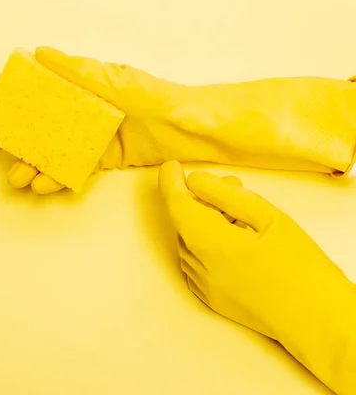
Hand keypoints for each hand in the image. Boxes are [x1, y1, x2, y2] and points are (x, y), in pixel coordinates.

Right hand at [0, 46, 187, 193]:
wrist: (191, 130)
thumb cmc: (158, 98)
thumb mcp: (118, 80)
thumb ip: (80, 71)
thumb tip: (41, 54)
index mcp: (78, 88)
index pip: (32, 94)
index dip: (4, 103)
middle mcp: (78, 113)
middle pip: (32, 126)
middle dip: (4, 139)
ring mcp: (88, 139)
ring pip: (48, 153)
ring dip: (28, 165)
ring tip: (15, 176)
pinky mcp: (100, 161)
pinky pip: (72, 171)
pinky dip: (56, 179)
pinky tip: (41, 185)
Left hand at [157, 160, 350, 339]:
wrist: (316, 320)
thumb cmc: (300, 265)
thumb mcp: (267, 217)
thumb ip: (224, 194)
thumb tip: (194, 181)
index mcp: (210, 242)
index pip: (175, 204)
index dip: (170, 182)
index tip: (172, 167)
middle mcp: (198, 266)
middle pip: (184, 222)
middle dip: (200, 199)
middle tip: (231, 185)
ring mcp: (202, 286)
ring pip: (190, 242)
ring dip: (204, 222)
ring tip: (240, 216)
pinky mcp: (211, 299)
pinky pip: (197, 263)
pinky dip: (206, 245)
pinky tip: (235, 242)